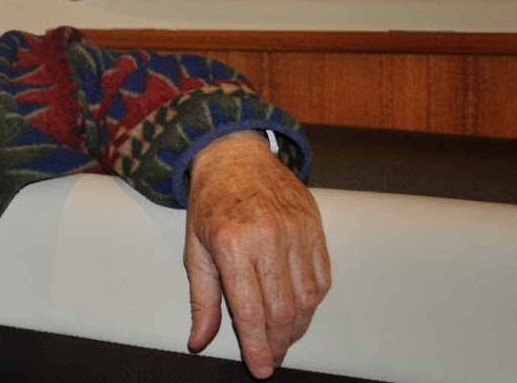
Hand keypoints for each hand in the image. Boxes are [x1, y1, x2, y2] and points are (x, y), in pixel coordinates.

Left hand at [183, 131, 330, 378]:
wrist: (235, 155)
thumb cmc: (211, 202)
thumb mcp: (195, 250)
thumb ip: (201, 299)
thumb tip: (199, 339)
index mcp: (231, 244)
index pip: (251, 311)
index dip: (257, 346)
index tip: (261, 367)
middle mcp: (268, 237)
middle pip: (283, 310)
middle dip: (278, 343)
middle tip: (271, 356)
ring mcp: (296, 231)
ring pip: (307, 299)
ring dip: (297, 327)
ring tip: (283, 337)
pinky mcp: (315, 227)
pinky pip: (322, 278)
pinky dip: (313, 302)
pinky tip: (299, 310)